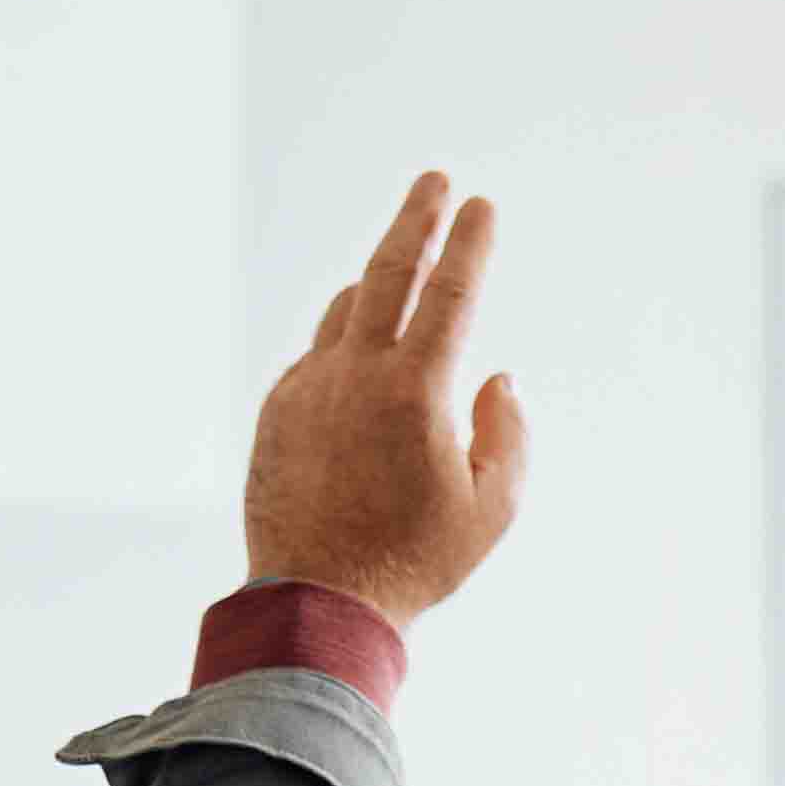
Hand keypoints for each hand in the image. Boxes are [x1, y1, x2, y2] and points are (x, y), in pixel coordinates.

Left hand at [239, 173, 526, 627]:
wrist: (317, 603)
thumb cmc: (413, 563)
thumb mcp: (492, 507)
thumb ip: (507, 433)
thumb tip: (497, 379)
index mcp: (416, 390)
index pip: (451, 293)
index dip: (471, 242)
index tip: (481, 205)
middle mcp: (356, 375)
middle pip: (388, 271)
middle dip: (415, 219)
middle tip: (433, 182)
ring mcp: (309, 389)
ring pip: (345, 312)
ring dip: (377, 283)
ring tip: (403, 270)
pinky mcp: (277, 413)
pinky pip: (316, 357)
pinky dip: (344, 342)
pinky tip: (359, 352)